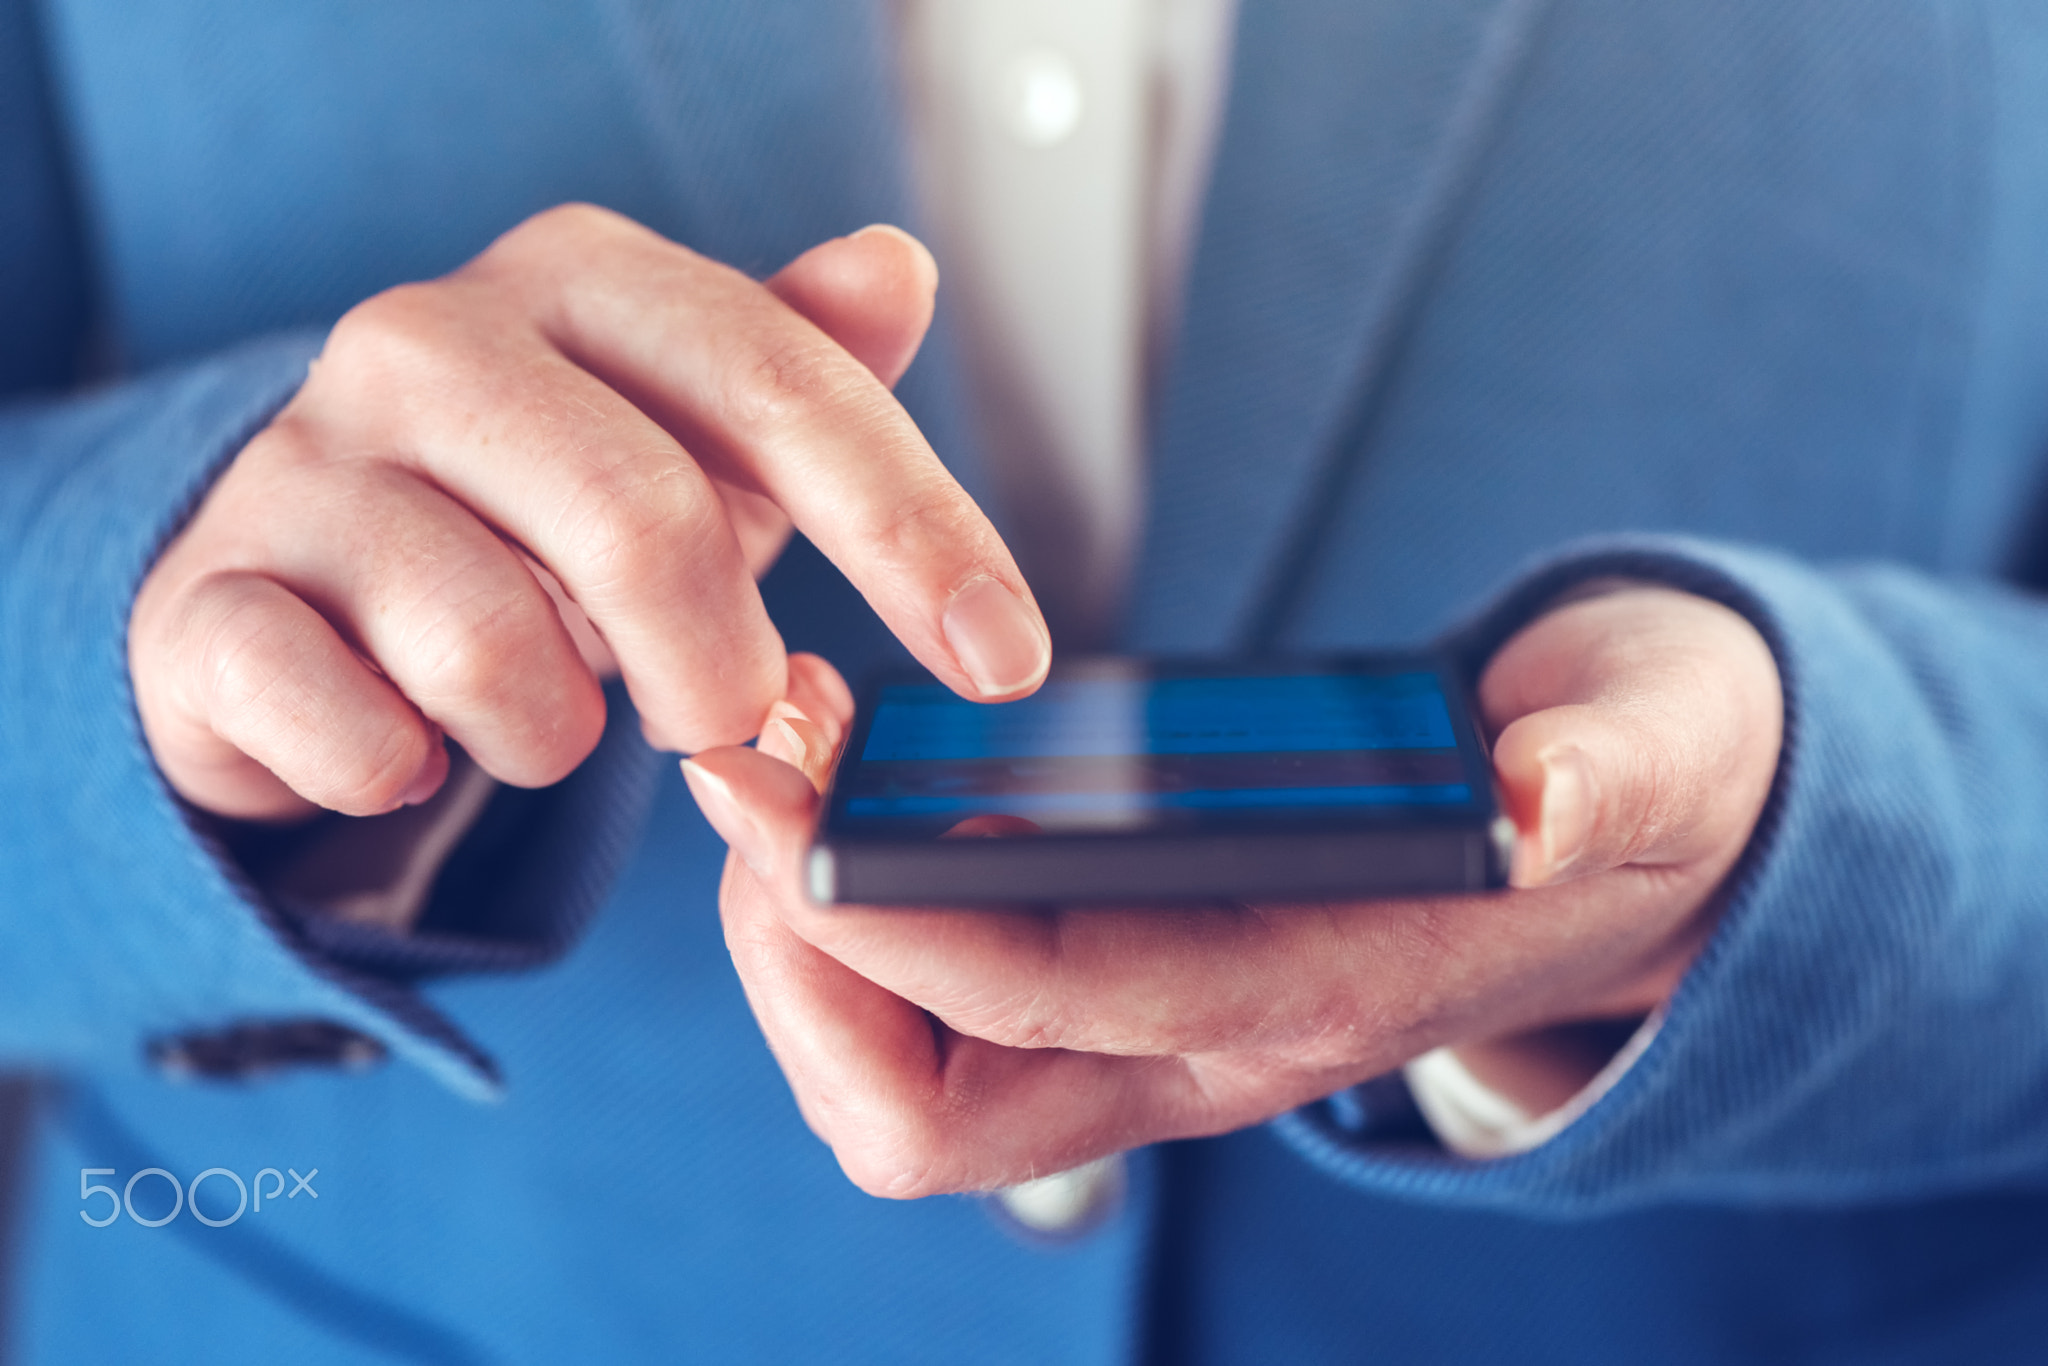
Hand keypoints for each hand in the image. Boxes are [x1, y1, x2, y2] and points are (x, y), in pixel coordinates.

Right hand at [130, 206, 1049, 820]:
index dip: (914, 529)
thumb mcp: (690, 439)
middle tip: (720, 723)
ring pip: (488, 644)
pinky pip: (340, 726)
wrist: (300, 587)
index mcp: (578, 285)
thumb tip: (899, 268)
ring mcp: (301, 470)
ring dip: (556, 731)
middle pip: (643, 521)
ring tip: (543, 719)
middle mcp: (427, 342)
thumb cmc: (539, 515)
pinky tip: (413, 746)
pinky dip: (406, 771)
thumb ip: (799, 366)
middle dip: (718, 667)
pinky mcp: (209, 607)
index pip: (782, 385)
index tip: (1003, 661)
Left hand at [685, 586, 1782, 1195]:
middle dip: (801, 966)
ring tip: (780, 751)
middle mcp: (1210, 1042)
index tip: (784, 809)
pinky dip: (848, 906)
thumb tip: (1531, 805)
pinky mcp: (1130, 971)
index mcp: (1319, 990)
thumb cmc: (1629, 783)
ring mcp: (1158, 1023)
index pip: (1066, 1003)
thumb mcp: (1650, 753)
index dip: (901, 926)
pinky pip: (934, 1005)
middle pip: (933, 1114)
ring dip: (800, 938)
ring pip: (907, 1081)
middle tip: (759, 772)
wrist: (1636, 833)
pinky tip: (843, 768)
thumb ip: (1604, 779)